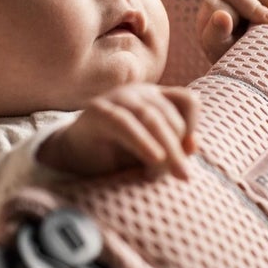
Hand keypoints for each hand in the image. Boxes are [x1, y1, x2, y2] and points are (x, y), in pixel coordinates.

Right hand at [37, 83, 198, 179]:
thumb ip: (173, 148)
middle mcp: (138, 93)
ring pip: (151, 118)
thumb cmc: (116, 155)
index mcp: (155, 98)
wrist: (73, 157)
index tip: (190, 150)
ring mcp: (117, 98)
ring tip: (161, 174)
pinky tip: (154, 158)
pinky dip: (143, 141)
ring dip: (165, 148)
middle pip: (170, 115)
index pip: (187, 99)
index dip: (193, 122)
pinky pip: (125, 123)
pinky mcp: (98, 110)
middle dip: (177, 148)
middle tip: (178, 175)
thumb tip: (194, 146)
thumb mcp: (151, 153)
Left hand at [196, 0, 267, 63]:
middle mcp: (220, 3)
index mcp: (207, 21)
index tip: (255, 27)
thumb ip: (217, 36)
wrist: (259, 62)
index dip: (233, 14)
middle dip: (256, 5)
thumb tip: (222, 15)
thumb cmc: (240, 62)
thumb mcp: (226, 55)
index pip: (215, 6)